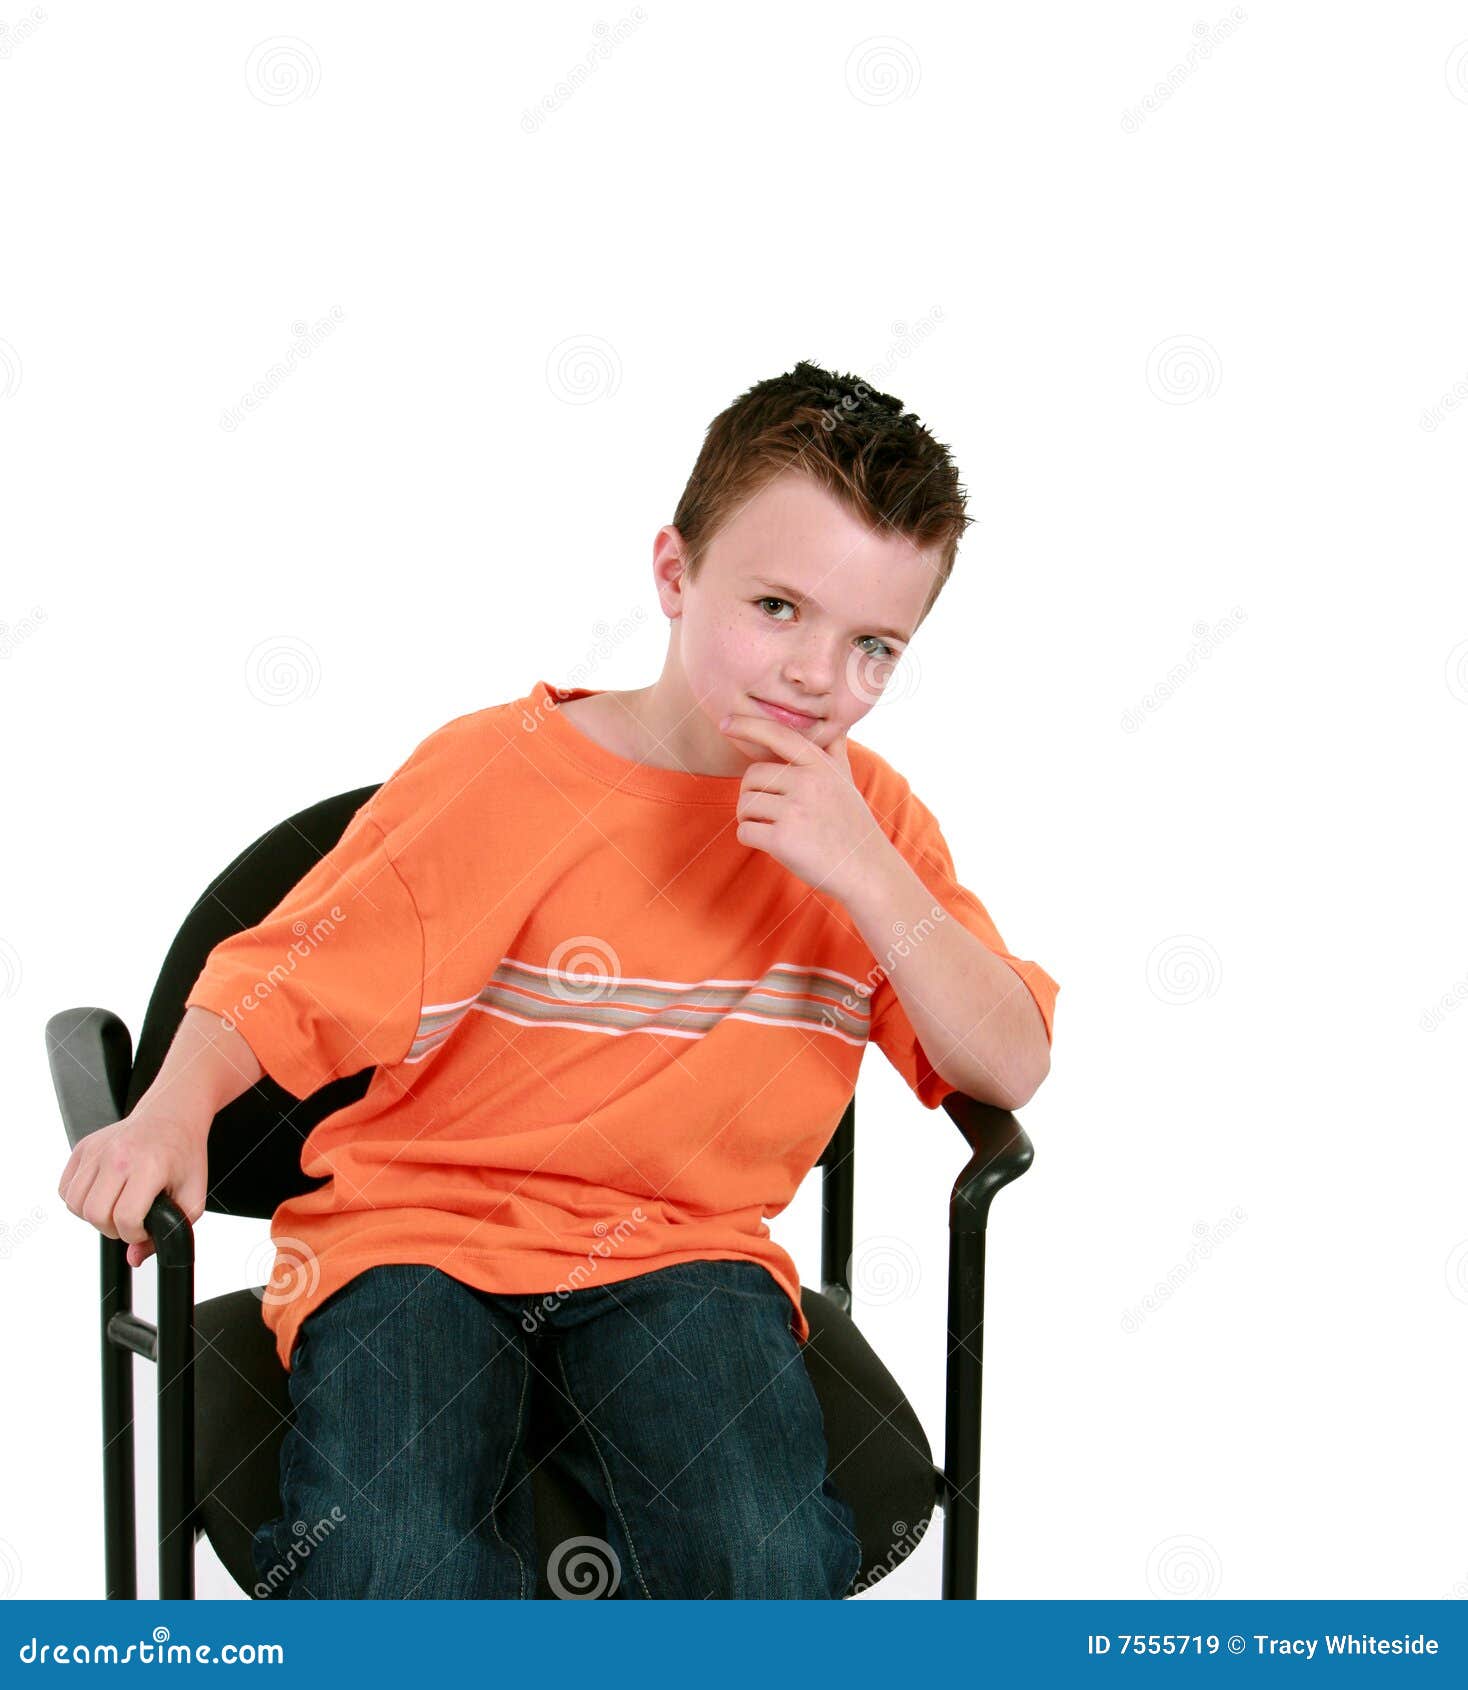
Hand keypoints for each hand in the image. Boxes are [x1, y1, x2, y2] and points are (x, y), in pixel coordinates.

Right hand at [57, 1108, 209, 1267]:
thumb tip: (134, 1257)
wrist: (172, 1115)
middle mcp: (119, 1156)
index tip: (145, 1228)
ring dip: (93, 1215)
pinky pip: (66, 1189)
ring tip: (115, 1206)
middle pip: (95, 1215)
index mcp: (149, 1166)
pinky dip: (79, 1200)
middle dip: (112, 1228)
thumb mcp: (193, 1195)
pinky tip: (102, 1194)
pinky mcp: (83, 1148)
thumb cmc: (184, 1154)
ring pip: (75, 1205)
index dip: (135, 1234)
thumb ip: (172, 1231)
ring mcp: (97, 1150)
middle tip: (129, 1219)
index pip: (125, 1218)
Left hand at [716, 711, 893, 903]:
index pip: (777, 734)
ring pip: (745, 805)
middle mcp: (808, 782)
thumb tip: (838, 725)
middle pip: (751, 777)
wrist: (866, 869)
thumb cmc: (851, 824)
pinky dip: (751, 839)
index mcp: (820, 765)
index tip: (725, 723)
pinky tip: (773, 844)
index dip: (748, 725)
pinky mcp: (783, 839)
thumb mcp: (846, 781)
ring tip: (774, 828)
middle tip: (771, 813)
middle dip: (753, 795)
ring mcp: (795, 811)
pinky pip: (745, 831)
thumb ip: (835, 752)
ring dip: (750, 819)